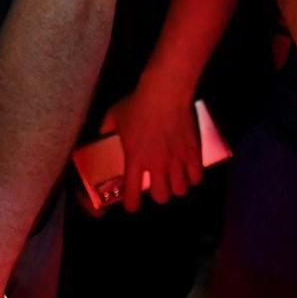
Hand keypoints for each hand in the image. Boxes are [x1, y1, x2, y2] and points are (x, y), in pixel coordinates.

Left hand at [101, 76, 202, 212]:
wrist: (165, 93)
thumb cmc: (137, 104)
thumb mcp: (114, 116)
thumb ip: (106, 130)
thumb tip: (100, 136)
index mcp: (135, 159)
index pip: (132, 195)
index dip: (132, 204)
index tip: (132, 204)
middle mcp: (156, 165)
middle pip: (162, 197)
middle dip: (159, 194)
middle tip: (157, 185)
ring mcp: (177, 161)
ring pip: (181, 190)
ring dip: (177, 187)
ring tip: (175, 178)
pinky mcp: (193, 153)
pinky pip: (197, 178)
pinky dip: (193, 177)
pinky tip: (189, 170)